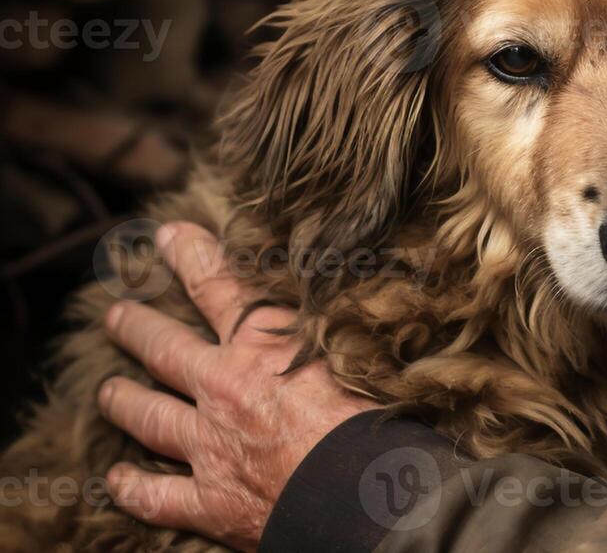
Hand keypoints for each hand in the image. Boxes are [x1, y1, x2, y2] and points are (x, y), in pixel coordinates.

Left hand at [98, 221, 376, 550]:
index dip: (190, 256)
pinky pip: (157, 495)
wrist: (357, 491)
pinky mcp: (210, 500)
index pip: (218, 286)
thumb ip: (329, 329)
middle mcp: (224, 388)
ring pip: (150, 417)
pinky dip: (133, 487)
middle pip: (165, 349)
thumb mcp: (354, 350)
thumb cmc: (371, 417)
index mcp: (262, 345)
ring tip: (108, 390)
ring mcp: (209, 445)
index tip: (167, 234)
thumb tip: (340, 302)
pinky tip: (115, 480)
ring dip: (124, 400)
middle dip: (137, 327)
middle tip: (115, 314)